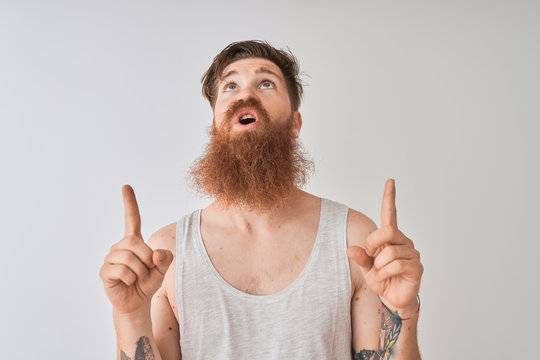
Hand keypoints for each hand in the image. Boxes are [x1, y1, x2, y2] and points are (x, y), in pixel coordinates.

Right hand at [99, 185, 172, 314]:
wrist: (136, 302)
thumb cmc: (148, 282)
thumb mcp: (163, 269)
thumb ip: (165, 258)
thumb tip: (155, 254)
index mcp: (134, 241)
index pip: (132, 218)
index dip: (129, 202)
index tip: (126, 186)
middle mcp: (120, 246)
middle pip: (135, 243)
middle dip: (147, 259)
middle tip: (147, 271)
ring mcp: (110, 258)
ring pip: (129, 259)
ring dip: (140, 272)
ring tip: (137, 279)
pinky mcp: (104, 271)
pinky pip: (122, 271)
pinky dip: (131, 279)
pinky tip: (127, 283)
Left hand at [347, 179, 422, 315]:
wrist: (393, 299)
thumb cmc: (382, 280)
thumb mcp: (366, 268)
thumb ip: (360, 257)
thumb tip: (351, 250)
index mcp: (390, 237)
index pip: (390, 213)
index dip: (389, 197)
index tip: (390, 181)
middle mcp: (403, 241)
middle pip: (387, 231)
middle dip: (373, 244)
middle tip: (371, 257)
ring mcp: (412, 253)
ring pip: (389, 252)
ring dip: (379, 266)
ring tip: (382, 272)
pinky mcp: (417, 266)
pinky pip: (396, 265)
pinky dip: (386, 273)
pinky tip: (388, 277)